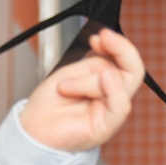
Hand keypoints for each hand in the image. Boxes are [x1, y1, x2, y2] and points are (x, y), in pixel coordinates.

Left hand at [20, 29, 145, 153]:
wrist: (31, 129)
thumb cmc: (49, 105)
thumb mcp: (71, 74)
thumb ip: (93, 63)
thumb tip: (108, 50)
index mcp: (105, 83)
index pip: (125, 62)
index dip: (117, 45)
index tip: (100, 36)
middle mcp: (112, 98)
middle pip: (134, 71)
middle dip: (121, 49)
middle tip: (103, 38)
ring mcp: (110, 112)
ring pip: (119, 84)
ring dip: (88, 80)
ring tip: (65, 88)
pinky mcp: (105, 128)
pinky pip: (120, 107)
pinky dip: (114, 90)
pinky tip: (105, 78)